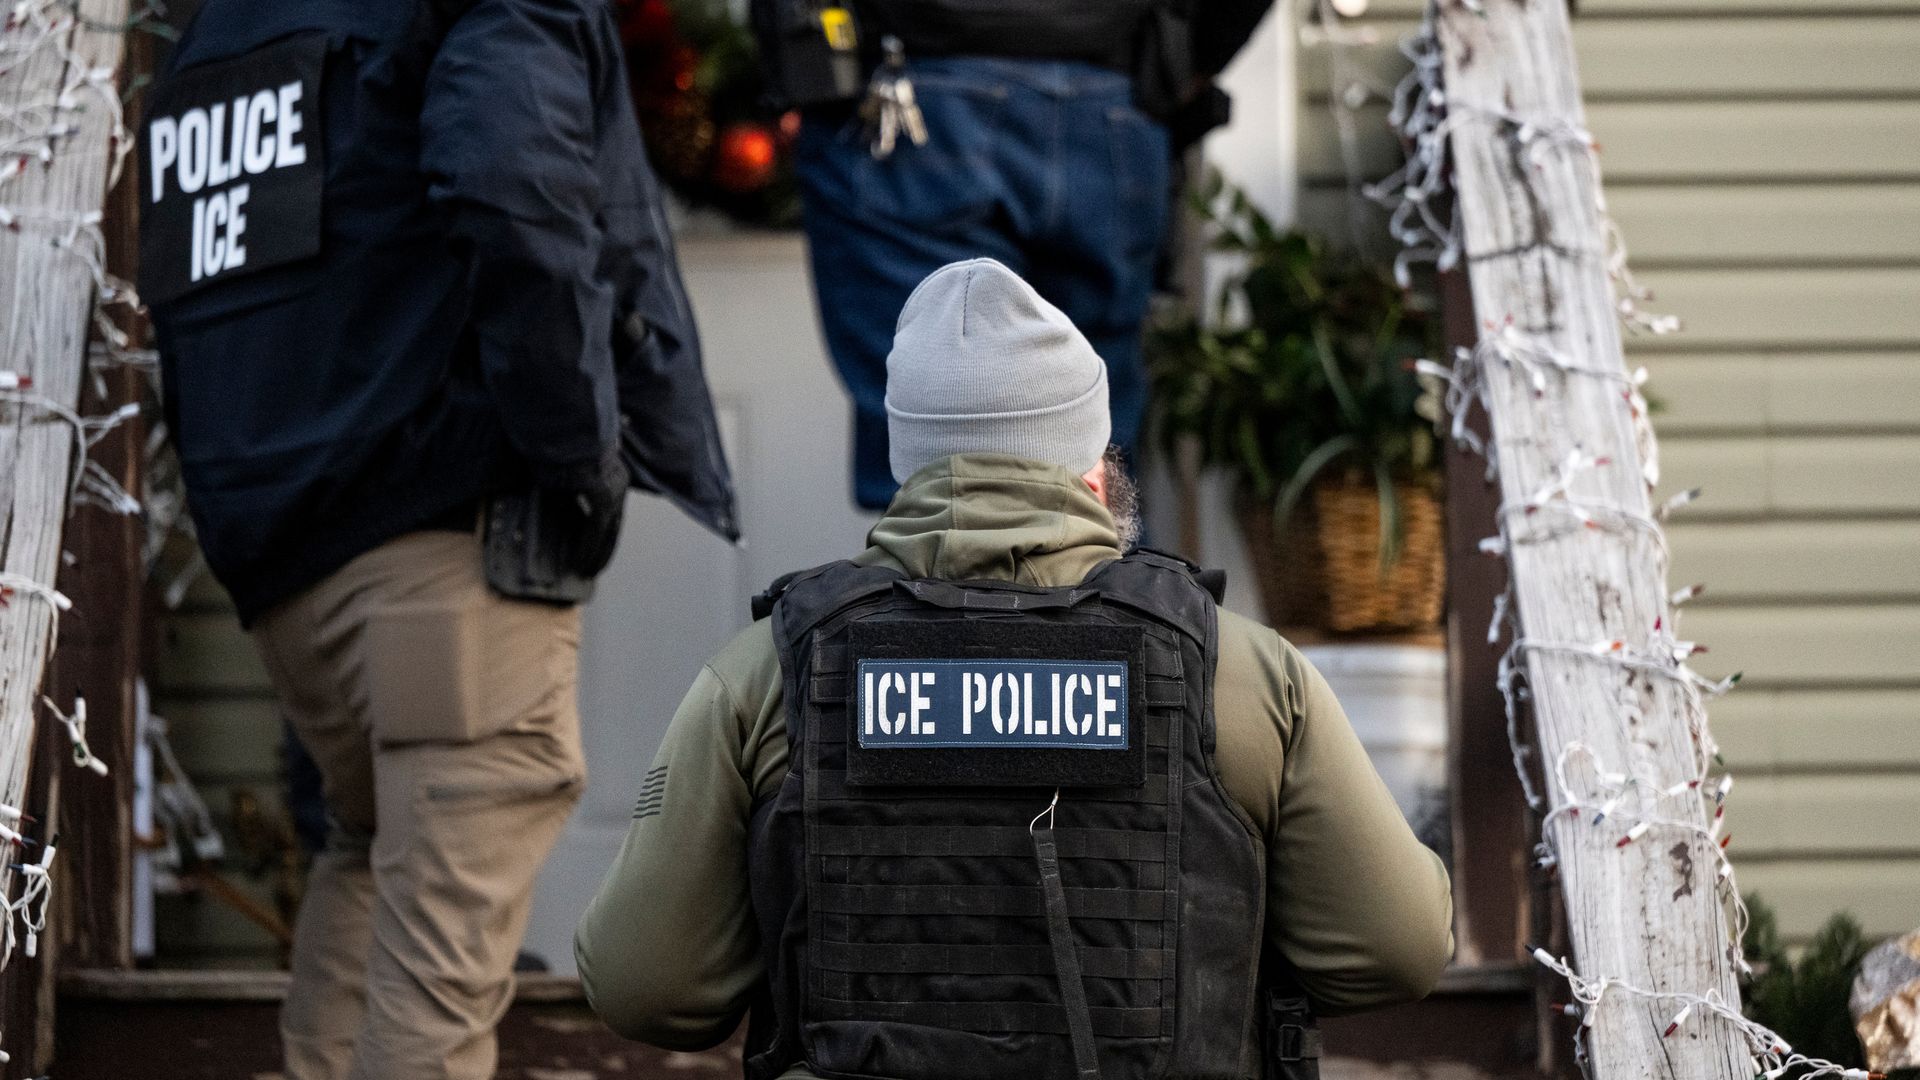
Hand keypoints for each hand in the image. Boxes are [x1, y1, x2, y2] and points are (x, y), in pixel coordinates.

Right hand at [557, 447, 627, 578]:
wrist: (565, 425)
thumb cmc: (561, 441)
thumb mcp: (568, 466)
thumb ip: (570, 485)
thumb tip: (562, 499)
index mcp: (611, 475)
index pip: (612, 513)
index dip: (605, 534)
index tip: (598, 548)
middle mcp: (617, 484)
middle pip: (615, 526)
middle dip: (604, 550)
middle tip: (594, 569)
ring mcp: (612, 490)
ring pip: (608, 532)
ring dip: (597, 555)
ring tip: (587, 572)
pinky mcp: (602, 496)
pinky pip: (596, 530)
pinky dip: (588, 548)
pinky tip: (581, 562)